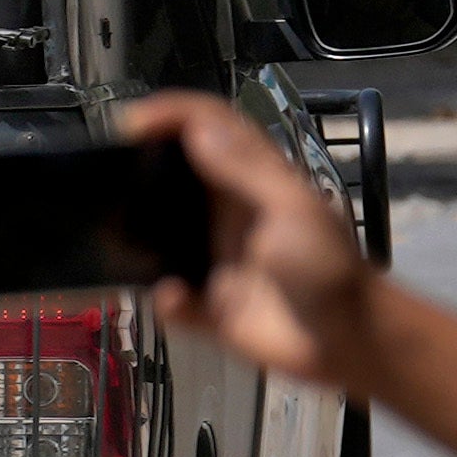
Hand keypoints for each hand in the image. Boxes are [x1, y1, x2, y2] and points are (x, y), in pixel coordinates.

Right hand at [122, 92, 380, 397]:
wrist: (352, 341)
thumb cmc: (330, 268)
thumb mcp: (291, 209)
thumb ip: (246, 171)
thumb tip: (196, 129)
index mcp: (254, 181)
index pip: (210, 127)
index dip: (172, 115)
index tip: (129, 124)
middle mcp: (231, 215)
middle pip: (177, 178)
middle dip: (140, 173)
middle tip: (103, 179)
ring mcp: (221, 262)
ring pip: (164, 241)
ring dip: (139, 242)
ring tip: (111, 240)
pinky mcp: (216, 310)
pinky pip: (176, 302)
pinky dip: (167, 302)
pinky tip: (170, 301)